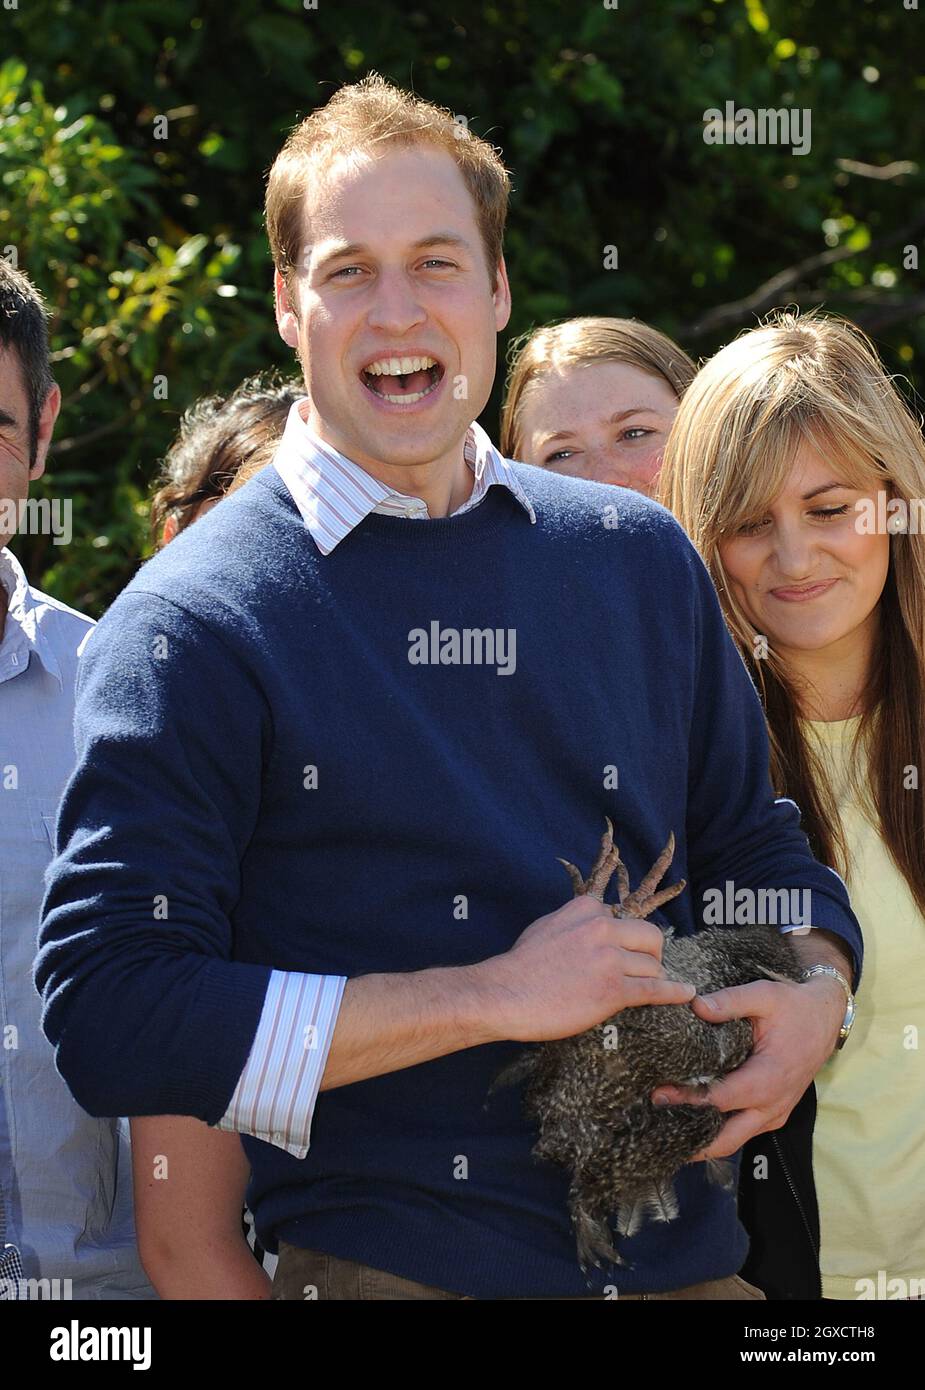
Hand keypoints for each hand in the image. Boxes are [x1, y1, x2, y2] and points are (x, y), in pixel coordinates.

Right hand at [480, 895, 695, 1042]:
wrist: (505, 994)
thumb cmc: (521, 965)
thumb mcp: (549, 925)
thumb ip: (577, 922)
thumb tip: (598, 925)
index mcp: (587, 909)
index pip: (625, 918)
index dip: (625, 940)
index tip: (623, 953)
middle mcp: (602, 928)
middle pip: (651, 937)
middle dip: (651, 954)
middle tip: (643, 969)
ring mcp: (609, 959)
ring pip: (653, 966)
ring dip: (650, 979)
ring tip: (644, 989)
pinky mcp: (614, 990)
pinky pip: (656, 990)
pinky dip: (675, 992)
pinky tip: (685, 994)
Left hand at [649, 975, 844, 1157]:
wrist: (825, 1018)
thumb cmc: (793, 1006)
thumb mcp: (764, 995)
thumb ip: (730, 1001)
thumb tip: (695, 1006)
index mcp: (769, 1078)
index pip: (721, 1099)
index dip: (688, 1100)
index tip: (658, 1094)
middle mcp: (773, 1105)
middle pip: (726, 1138)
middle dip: (690, 1137)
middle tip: (654, 1125)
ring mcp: (775, 1114)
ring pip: (734, 1141)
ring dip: (703, 1140)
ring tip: (666, 1130)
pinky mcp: (773, 1115)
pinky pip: (743, 1132)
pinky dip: (718, 1133)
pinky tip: (692, 1122)